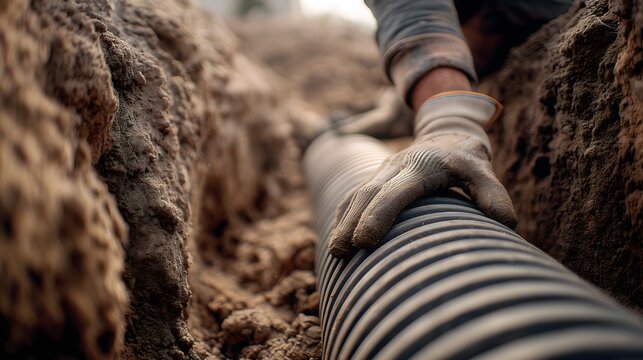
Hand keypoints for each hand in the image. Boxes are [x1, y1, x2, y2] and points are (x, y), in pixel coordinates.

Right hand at [328, 91, 516, 257]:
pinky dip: (344, 214)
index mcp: (420, 167)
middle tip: (340, 253)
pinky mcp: (377, 177)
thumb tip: (506, 223)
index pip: (394, 192)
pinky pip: (354, 194)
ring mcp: (383, 171)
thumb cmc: (466, 159)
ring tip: (335, 251)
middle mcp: (396, 167)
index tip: (364, 242)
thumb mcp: (483, 169)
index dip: (378, 216)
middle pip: (367, 194)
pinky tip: (337, 234)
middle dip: (351, 223)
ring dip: (343, 221)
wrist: (446, 132)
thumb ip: (492, 193)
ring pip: (356, 194)